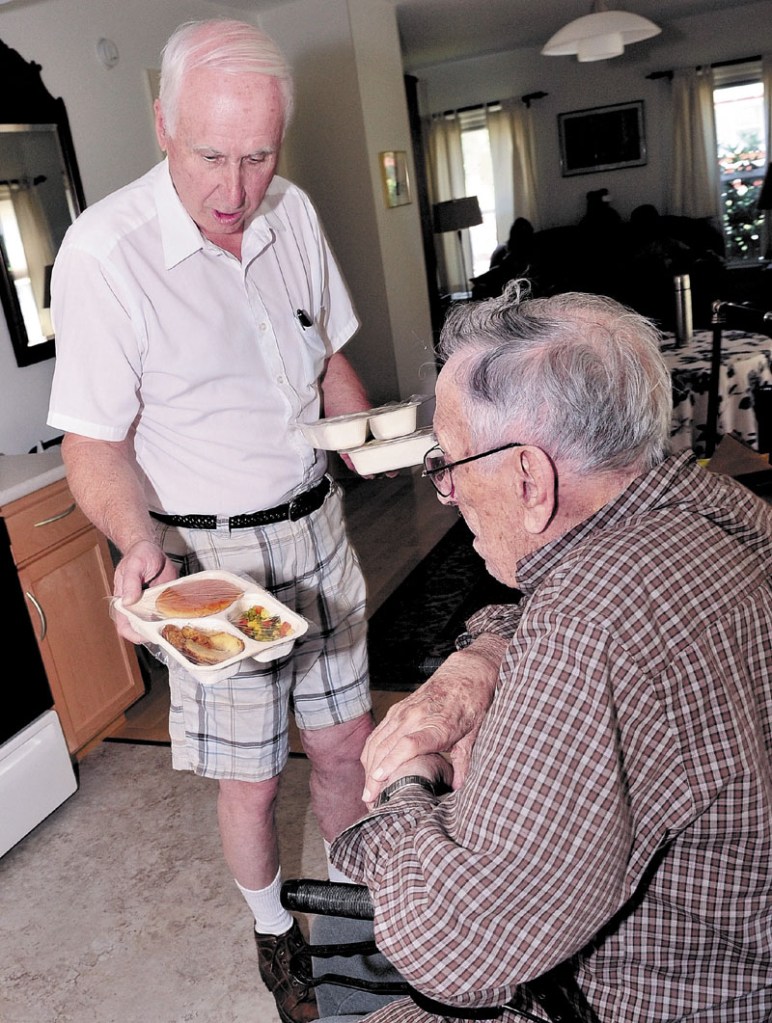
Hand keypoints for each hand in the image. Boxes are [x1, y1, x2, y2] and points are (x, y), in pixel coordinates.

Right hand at [111, 539, 176, 641]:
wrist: (152, 549)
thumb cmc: (138, 556)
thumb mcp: (133, 565)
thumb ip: (130, 583)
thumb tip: (128, 602)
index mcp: (124, 603)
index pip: (125, 627)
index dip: (135, 635)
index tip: (148, 635)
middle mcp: (137, 608)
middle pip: (143, 629)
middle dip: (155, 633)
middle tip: (169, 631)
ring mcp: (151, 607)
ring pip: (157, 625)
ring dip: (167, 627)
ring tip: (178, 626)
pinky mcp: (164, 603)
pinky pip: (169, 615)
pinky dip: (176, 617)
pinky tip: (184, 616)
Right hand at [361, 637, 505, 803]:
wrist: (465, 675)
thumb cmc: (471, 705)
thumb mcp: (474, 736)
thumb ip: (464, 763)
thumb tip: (457, 788)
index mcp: (437, 726)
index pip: (408, 744)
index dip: (391, 762)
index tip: (378, 778)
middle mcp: (415, 718)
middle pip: (386, 747)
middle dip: (374, 777)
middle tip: (370, 801)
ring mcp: (402, 713)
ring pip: (377, 741)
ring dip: (368, 767)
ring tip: (367, 792)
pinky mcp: (396, 710)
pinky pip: (377, 733)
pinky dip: (370, 752)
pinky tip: (370, 769)